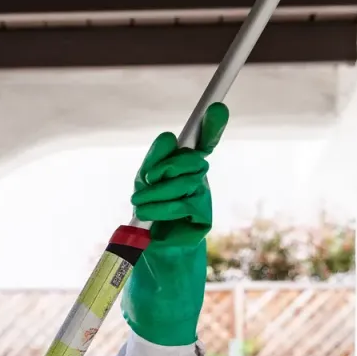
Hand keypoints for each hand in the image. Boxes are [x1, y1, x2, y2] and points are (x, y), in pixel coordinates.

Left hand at [129, 102, 226, 248]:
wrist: (148, 246)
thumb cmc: (147, 208)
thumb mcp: (144, 180)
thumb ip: (154, 159)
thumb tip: (169, 137)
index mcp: (186, 163)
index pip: (204, 141)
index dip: (212, 126)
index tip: (217, 109)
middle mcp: (198, 176)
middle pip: (193, 159)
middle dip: (168, 166)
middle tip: (147, 177)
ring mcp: (203, 196)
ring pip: (186, 182)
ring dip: (157, 191)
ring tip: (138, 202)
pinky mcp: (203, 217)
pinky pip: (184, 204)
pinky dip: (161, 207)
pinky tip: (148, 214)